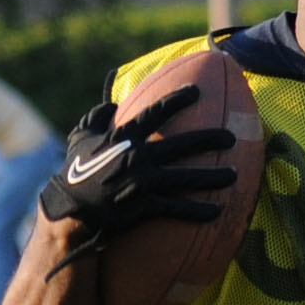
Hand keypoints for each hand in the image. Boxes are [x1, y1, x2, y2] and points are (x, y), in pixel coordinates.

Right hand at [37, 87, 237, 263]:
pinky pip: (177, 208)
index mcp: (125, 137)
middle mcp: (138, 156)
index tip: (197, 91)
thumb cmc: (75, 173)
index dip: (178, 100)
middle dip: (211, 139)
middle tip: (231, 137)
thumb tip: (110, 104)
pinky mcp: (145, 206)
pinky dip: (198, 211)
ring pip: (187, 177)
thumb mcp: (80, 139)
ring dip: (213, 176)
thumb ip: (96, 118)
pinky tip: (218, 212)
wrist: (70, 212)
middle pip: (183, 144)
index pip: (157, 112)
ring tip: (234, 175)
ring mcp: (143, 182)